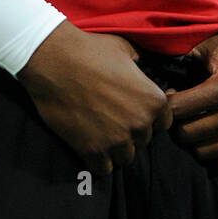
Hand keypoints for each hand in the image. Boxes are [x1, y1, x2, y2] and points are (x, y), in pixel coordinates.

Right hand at [17, 21, 172, 176]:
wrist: (54, 60)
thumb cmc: (90, 50)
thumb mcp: (126, 50)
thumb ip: (141, 66)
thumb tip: (145, 68)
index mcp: (154, 100)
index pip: (163, 122)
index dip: (147, 115)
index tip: (132, 108)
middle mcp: (140, 123)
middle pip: (144, 140)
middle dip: (131, 131)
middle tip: (111, 115)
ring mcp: (117, 140)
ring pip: (125, 157)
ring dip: (115, 148)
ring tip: (100, 130)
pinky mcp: (92, 151)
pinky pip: (104, 168)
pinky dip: (98, 159)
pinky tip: (89, 142)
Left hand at [165, 15, 217, 173]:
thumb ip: (191, 58)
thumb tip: (168, 75)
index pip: (178, 110)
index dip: (168, 104)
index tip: (172, 95)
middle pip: (188, 136)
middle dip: (177, 124)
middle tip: (181, 112)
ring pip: (205, 154)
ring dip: (194, 141)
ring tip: (197, 124)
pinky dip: (215, 152)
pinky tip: (215, 134)